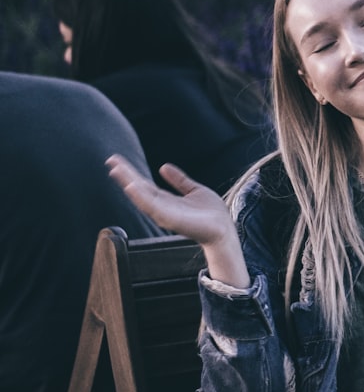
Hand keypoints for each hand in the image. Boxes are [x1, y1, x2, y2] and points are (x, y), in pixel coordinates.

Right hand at [106, 154, 248, 286]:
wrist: (223, 230)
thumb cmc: (211, 214)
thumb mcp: (194, 190)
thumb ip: (179, 180)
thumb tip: (163, 167)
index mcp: (166, 200)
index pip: (144, 185)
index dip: (130, 173)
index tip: (117, 161)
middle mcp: (162, 208)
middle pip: (139, 189)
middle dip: (125, 176)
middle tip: (111, 161)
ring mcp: (165, 214)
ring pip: (142, 197)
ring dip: (129, 184)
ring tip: (116, 171)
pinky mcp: (171, 220)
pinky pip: (153, 207)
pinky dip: (141, 197)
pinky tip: (132, 187)